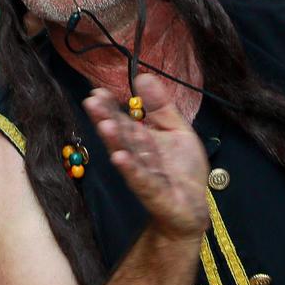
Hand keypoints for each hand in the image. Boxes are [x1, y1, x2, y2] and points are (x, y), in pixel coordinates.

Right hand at [85, 73, 210, 240]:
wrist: (193, 208)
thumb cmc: (182, 170)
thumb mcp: (177, 129)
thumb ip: (161, 106)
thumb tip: (143, 76)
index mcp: (142, 139)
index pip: (123, 119)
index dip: (110, 106)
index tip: (97, 92)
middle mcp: (137, 155)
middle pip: (120, 135)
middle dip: (106, 118)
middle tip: (91, 102)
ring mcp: (143, 174)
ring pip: (126, 154)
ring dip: (115, 141)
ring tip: (105, 125)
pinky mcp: (152, 192)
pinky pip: (140, 179)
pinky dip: (130, 168)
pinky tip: (120, 157)